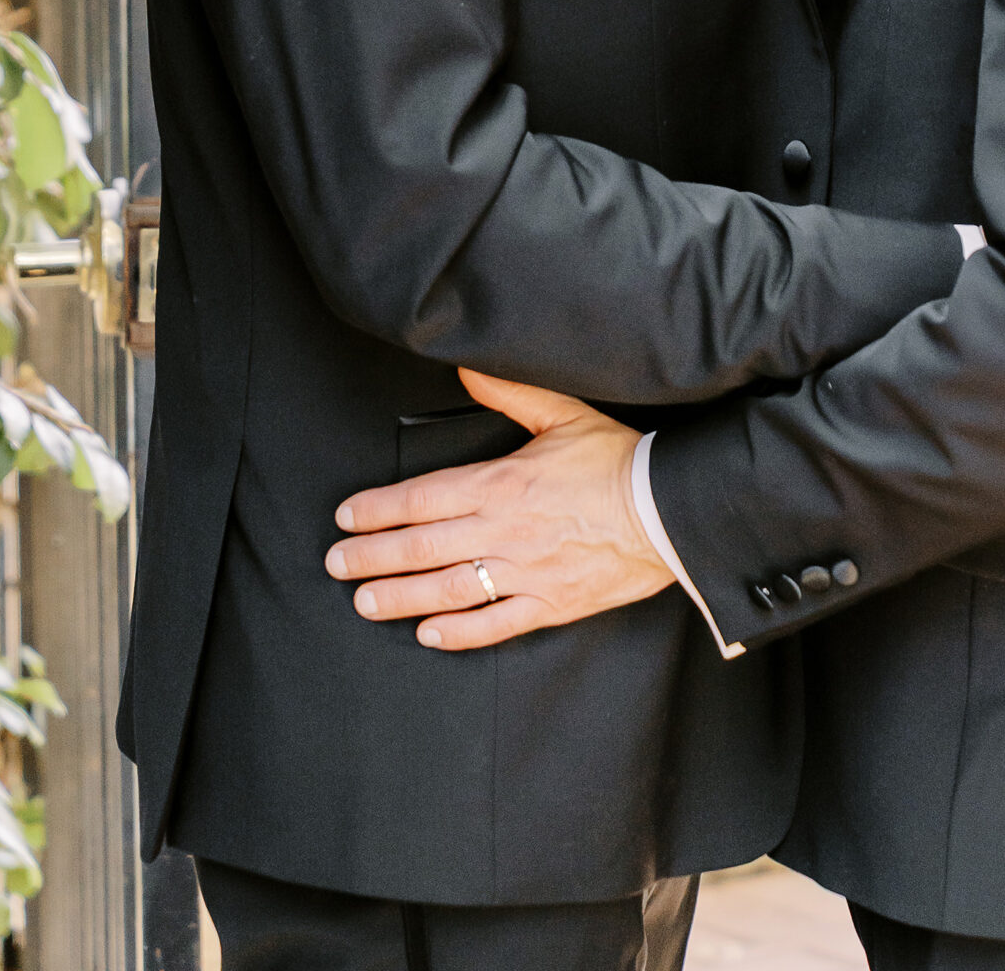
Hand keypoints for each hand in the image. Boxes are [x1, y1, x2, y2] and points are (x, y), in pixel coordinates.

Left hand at [326, 372, 672, 649]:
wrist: (668, 509)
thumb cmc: (617, 460)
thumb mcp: (563, 414)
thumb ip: (510, 392)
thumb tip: (467, 369)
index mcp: (502, 483)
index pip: (424, 498)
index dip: (379, 509)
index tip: (346, 516)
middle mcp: (504, 531)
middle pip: (423, 547)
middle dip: (373, 556)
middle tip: (336, 564)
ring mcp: (525, 572)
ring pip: (449, 590)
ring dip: (401, 597)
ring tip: (365, 603)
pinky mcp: (550, 603)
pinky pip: (496, 625)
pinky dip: (459, 632)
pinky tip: (429, 634)